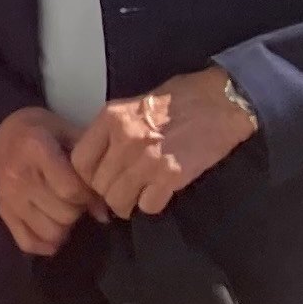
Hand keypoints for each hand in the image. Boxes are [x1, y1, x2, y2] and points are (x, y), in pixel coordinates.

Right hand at [0, 107, 99, 257]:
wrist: (3, 132)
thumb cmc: (43, 131)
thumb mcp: (69, 133)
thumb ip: (90, 167)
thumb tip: (104, 213)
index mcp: (36, 150)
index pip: (71, 190)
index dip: (89, 195)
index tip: (91, 190)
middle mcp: (18, 176)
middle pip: (63, 214)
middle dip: (78, 210)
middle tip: (77, 199)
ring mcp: (8, 197)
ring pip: (49, 232)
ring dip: (65, 226)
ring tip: (64, 210)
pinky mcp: (2, 211)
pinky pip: (27, 242)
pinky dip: (46, 244)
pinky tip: (55, 232)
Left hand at [70, 68, 260, 219]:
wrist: (222, 101)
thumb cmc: (181, 98)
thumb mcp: (135, 103)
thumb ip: (113, 129)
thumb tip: (99, 158)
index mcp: (111, 117)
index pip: (80, 161)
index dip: (87, 177)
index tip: (99, 181)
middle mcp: (124, 138)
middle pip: (99, 185)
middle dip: (109, 193)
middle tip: (123, 193)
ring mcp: (147, 158)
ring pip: (119, 200)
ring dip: (128, 204)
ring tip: (139, 197)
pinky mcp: (171, 175)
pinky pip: (148, 205)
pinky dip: (152, 205)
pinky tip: (160, 194)